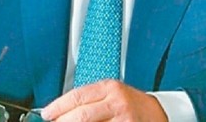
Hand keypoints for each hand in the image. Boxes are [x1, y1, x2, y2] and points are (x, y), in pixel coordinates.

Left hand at [40, 80, 167, 121]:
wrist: (158, 114)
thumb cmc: (131, 104)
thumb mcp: (112, 93)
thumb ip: (89, 99)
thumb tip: (60, 111)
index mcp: (111, 88)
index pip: (78, 96)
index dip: (58, 107)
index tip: (47, 114)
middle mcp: (117, 103)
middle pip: (82, 115)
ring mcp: (123, 120)